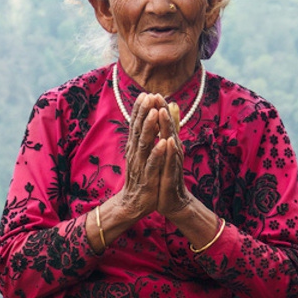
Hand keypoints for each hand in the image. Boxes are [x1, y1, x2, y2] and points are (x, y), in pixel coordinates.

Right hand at [115, 93, 169, 219]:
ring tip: (155, 113)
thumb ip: (148, 134)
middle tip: (149, 96)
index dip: (139, 110)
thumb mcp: (144, 154)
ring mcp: (140, 165)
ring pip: (144, 144)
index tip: (144, 94)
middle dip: (144, 113)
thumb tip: (152, 115)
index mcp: (135, 147)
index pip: (135, 125)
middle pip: (138, 130)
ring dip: (149, 128)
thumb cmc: (142, 176)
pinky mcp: (148, 178)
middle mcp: (135, 153)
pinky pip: (153, 164)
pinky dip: (157, 153)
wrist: (134, 203)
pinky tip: (163, 143)